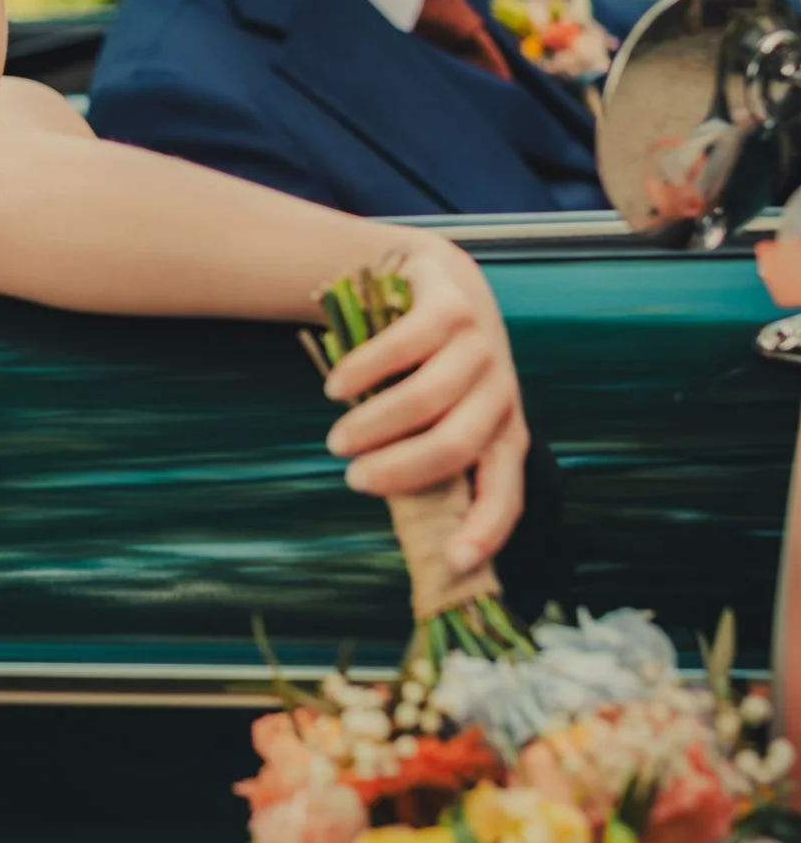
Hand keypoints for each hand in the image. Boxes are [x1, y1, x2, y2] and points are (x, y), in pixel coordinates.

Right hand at [322, 237, 526, 575]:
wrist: (439, 280)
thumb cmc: (431, 368)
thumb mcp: (441, 415)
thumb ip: (427, 456)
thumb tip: (403, 519)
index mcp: (505, 433)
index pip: (506, 492)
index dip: (485, 531)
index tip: (452, 562)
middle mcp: (502, 392)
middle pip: (454, 445)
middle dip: (397, 470)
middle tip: (353, 478)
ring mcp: (479, 346)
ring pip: (425, 399)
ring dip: (372, 425)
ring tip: (338, 439)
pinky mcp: (449, 306)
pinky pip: (402, 346)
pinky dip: (362, 372)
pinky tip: (336, 387)